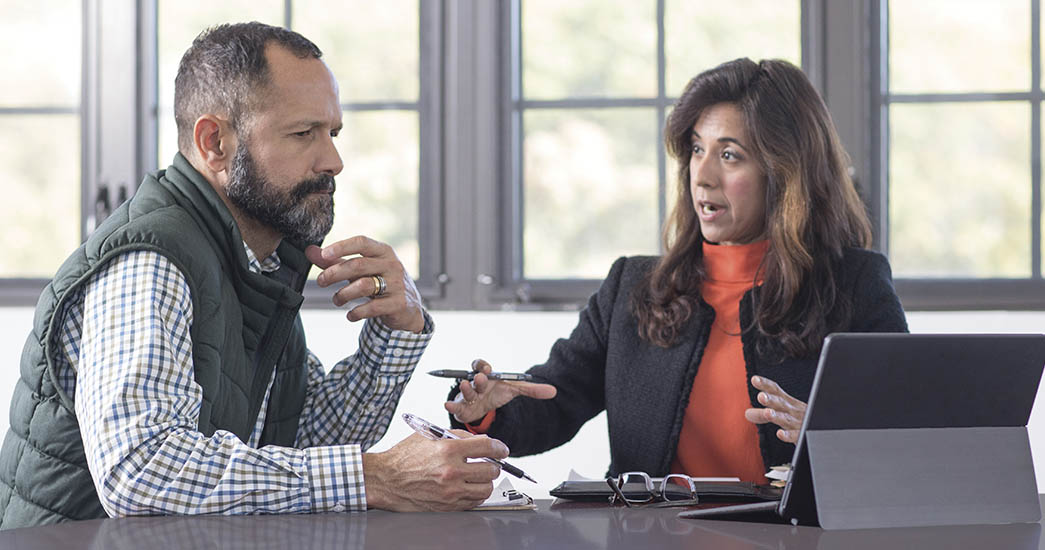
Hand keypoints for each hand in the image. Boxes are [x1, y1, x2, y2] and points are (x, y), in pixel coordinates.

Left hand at [306, 236, 424, 332]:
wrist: (408, 308)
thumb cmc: (380, 283)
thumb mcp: (361, 270)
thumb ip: (336, 261)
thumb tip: (309, 251)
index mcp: (383, 252)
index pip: (361, 242)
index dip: (341, 247)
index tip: (324, 254)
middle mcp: (391, 265)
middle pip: (358, 265)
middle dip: (335, 273)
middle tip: (321, 281)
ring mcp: (397, 284)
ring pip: (364, 286)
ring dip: (343, 294)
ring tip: (336, 300)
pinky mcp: (398, 304)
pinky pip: (373, 307)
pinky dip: (357, 312)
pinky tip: (350, 315)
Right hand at [362, 432, 508, 510]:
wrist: (386, 480)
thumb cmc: (404, 457)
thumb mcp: (429, 436)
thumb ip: (457, 436)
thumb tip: (481, 440)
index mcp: (448, 449)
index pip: (487, 446)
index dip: (499, 447)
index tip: (501, 449)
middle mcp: (451, 471)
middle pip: (491, 469)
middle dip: (494, 464)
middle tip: (489, 462)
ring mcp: (450, 491)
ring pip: (486, 488)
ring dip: (486, 481)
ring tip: (479, 475)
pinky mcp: (448, 505)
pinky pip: (474, 501)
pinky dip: (476, 494)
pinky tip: (469, 486)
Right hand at [444, 359, 556, 423]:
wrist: (486, 408)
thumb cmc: (496, 393)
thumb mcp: (514, 390)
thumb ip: (532, 389)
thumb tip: (554, 391)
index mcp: (486, 376)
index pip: (481, 365)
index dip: (483, 365)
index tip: (487, 368)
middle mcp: (475, 384)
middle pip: (474, 379)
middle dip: (477, 379)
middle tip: (481, 379)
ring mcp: (467, 396)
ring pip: (464, 392)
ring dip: (465, 389)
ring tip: (466, 387)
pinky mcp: (462, 409)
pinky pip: (454, 407)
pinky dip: (450, 406)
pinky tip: (447, 405)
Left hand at [744, 375, 806, 442]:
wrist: (825, 431)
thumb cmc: (800, 421)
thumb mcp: (782, 415)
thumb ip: (763, 414)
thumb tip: (747, 413)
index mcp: (788, 403)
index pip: (776, 391)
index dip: (765, 385)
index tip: (755, 379)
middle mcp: (793, 411)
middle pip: (781, 403)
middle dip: (771, 399)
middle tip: (760, 396)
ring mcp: (799, 423)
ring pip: (786, 419)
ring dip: (777, 415)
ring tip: (767, 413)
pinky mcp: (803, 436)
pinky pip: (795, 436)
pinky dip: (788, 435)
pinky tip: (780, 434)